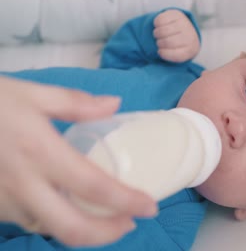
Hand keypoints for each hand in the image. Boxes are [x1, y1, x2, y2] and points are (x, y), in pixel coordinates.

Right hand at [0, 77, 156, 246]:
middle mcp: (23, 184)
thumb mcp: (31, 93)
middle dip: (108, 233)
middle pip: (72, 227)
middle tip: (130, 223)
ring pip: (50, 228)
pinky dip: (56, 220)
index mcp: (40, 151)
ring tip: (105, 216)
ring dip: (82, 229)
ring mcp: (5, 200)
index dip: (127, 201)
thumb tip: (115, 105)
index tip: (150, 206)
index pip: (94, 186)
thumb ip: (76, 103)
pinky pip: (30, 221)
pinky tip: (68, 206)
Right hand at [153, 9, 200, 62]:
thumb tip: (159, 51)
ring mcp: (184, 24)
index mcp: (190, 49)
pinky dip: (156, 23)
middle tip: (159, 41)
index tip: (160, 51)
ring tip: (158, 34)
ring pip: (163, 31)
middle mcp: (189, 36)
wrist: (186, 28)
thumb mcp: (178, 53)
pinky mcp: (177, 14)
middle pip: (168, 42)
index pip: (175, 55)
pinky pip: (160, 19)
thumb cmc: (179, 45)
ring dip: (156, 33)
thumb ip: (171, 56)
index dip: (163, 54)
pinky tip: (159, 25)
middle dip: (159, 43)